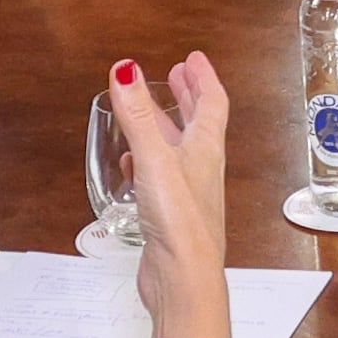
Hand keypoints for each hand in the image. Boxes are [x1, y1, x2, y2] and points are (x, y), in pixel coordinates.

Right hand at [100, 55, 236, 337]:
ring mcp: (186, 193)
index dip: (203, 78)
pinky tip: (131, 164)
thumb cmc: (179, 219)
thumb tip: (125, 68)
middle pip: (198, 125)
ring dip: (164, 128)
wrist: (183, 279)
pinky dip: (146, 163)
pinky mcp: (169, 216)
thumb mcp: (155, 159)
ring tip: (147, 112)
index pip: (212, 104)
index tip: (192, 58)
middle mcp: (200, 169)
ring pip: (176, 151)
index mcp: (205, 150)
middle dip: (187, 97)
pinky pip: (158, 179)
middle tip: (176, 76)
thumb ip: (137, 115)